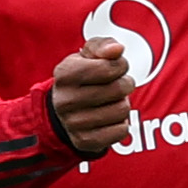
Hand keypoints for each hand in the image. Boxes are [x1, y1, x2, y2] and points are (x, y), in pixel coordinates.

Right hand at [48, 36, 134, 154]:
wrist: (63, 111)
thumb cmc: (82, 77)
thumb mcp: (87, 55)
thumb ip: (103, 46)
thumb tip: (117, 49)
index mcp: (65, 74)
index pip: (110, 67)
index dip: (120, 65)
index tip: (114, 68)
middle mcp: (65, 100)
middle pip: (119, 88)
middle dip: (124, 84)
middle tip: (115, 86)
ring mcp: (74, 123)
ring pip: (122, 110)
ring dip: (122, 104)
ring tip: (110, 102)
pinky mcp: (85, 141)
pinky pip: (121, 131)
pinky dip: (120, 124)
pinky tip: (108, 119)